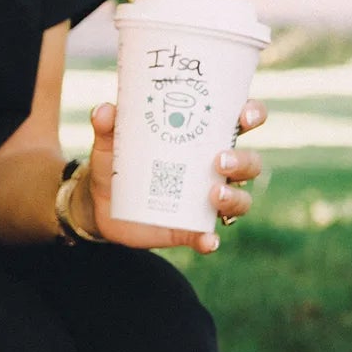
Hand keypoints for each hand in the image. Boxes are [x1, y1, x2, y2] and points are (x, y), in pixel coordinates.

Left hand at [82, 98, 267, 254]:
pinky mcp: (190, 229)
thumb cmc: (116, 161)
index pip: (240, 122)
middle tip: (220, 160)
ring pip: (240, 200)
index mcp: (202, 139)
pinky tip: (206, 239)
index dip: (252, 115)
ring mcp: (204, 201)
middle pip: (249, 163)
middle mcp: (213, 170)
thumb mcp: (110, 141)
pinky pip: (208, 236)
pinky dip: (210, 239)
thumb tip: (104, 111)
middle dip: (243, 161)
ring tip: (213, 196)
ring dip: (234, 198)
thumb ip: (108, 124)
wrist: (99, 203)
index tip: (246, 115)